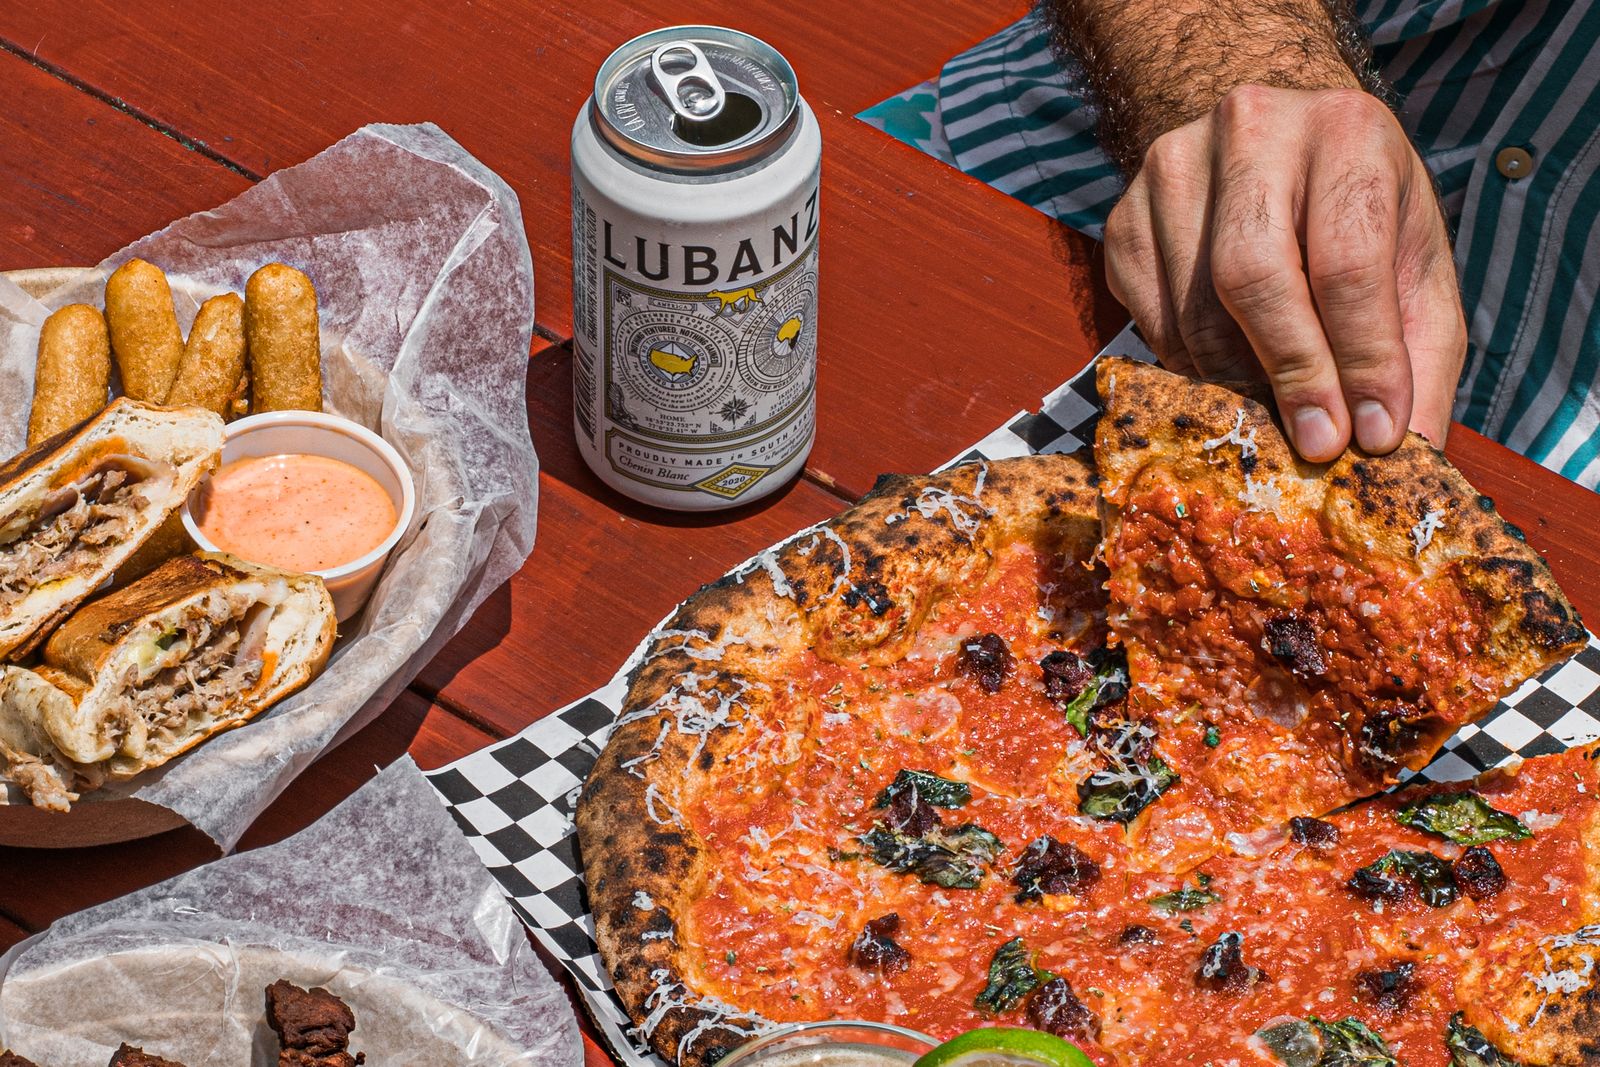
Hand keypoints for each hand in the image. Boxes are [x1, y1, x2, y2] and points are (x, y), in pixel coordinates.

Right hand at [1103, 84, 1466, 460]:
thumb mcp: (1414, 269)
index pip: (1347, 260)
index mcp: (1348, 131)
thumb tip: (1403, 456)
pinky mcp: (1123, 214)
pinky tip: (1225, 369)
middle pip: (1253, 276)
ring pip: (1193, 307)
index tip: (1370, 435)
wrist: (1276, 144)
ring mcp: (1173, 168)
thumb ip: (1419, 357)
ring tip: (1274, 409)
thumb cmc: (1357, 218)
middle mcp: (1253, 130)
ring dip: (1236, 381)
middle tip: (1314, 444)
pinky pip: (1148, 317)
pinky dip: (1188, 365)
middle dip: (1290, 373)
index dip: (1361, 358)